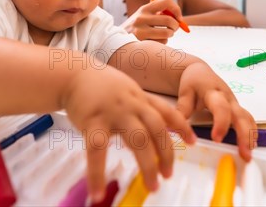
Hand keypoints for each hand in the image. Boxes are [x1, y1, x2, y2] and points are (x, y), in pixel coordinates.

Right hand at [63, 65, 195, 201]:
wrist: (72, 73)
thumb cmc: (100, 85)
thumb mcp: (127, 91)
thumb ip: (141, 108)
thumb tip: (156, 130)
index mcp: (140, 98)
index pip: (167, 111)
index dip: (182, 126)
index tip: (193, 142)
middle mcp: (132, 104)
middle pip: (157, 128)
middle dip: (167, 153)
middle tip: (168, 174)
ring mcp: (114, 112)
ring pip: (138, 140)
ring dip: (148, 166)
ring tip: (152, 187)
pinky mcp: (92, 121)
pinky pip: (97, 150)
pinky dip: (97, 173)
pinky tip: (98, 192)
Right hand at [122, 0, 182, 43]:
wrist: (117, 39)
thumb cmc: (137, 27)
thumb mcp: (144, 16)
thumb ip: (159, 14)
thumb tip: (179, 19)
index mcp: (145, 8)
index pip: (166, 1)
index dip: (176, 9)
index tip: (179, 18)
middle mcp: (142, 17)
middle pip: (169, 20)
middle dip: (176, 26)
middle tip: (174, 29)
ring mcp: (140, 30)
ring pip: (167, 33)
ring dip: (169, 35)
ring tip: (164, 35)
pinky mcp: (141, 42)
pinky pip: (161, 43)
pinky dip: (162, 43)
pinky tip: (154, 41)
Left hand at [176, 61, 256, 160]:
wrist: (200, 71)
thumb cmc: (193, 82)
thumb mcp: (185, 93)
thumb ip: (182, 110)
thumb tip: (177, 130)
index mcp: (214, 93)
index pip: (221, 108)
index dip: (221, 124)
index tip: (217, 139)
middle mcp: (228, 99)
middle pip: (241, 115)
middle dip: (244, 135)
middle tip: (244, 153)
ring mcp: (235, 103)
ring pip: (247, 118)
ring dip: (250, 136)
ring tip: (248, 154)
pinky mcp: (237, 108)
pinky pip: (248, 120)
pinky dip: (251, 132)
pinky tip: (250, 146)